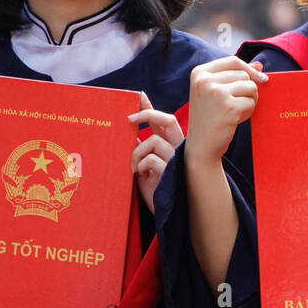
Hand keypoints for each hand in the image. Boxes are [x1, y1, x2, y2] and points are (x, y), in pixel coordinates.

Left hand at [129, 91, 184, 214]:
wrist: (167, 213)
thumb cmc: (156, 189)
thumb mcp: (145, 165)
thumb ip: (140, 148)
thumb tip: (129, 131)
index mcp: (172, 145)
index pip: (162, 121)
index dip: (150, 106)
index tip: (138, 94)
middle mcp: (178, 148)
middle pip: (168, 120)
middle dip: (148, 114)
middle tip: (130, 118)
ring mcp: (177, 159)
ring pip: (154, 140)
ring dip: (137, 151)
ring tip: (132, 167)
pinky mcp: (172, 171)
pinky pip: (151, 159)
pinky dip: (141, 165)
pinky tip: (141, 176)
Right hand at [186, 57, 266, 165]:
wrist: (201, 145)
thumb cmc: (210, 117)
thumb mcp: (216, 92)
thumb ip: (235, 76)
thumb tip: (259, 65)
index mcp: (199, 72)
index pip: (233, 61)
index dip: (249, 69)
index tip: (259, 79)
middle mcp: (205, 80)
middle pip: (244, 74)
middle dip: (248, 89)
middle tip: (235, 104)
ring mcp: (216, 92)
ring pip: (251, 87)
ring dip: (249, 100)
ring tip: (234, 111)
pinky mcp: (228, 106)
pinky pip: (252, 102)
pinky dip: (248, 111)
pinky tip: (235, 119)